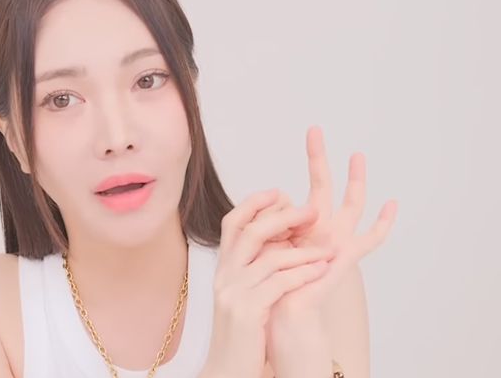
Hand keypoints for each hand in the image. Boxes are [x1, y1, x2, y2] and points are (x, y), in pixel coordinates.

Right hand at [201, 189, 335, 377]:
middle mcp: (224, 276)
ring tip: (329, 246)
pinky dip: (303, 274)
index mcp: (224, 269)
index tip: (281, 193)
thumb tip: (276, 243)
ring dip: (303, 249)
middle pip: (248, 231)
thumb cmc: (243, 335)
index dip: (255, 204)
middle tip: (312, 210)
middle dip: (282, 217)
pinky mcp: (248, 312)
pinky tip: (322, 271)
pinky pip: (278, 283)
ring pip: (268, 257)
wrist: (228, 370)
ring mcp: (233, 293)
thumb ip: (254, 269)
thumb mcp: (243, 295)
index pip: (232, 223)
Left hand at [274, 126, 397, 315]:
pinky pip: (370, 239)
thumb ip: (269, 222)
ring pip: (350, 205)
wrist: (280, 317)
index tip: (263, 190)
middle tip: (314, 131)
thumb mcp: (262, 246)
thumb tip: (276, 198)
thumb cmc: (270, 287)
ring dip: (355, 179)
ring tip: (358, 154)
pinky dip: (383, 223)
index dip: (277, 193)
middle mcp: (316, 231)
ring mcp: (333, 241)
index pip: (291, 198)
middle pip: (323, 188)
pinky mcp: (344, 256)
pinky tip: (392, 206)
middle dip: (318, 160)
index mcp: (295, 230)